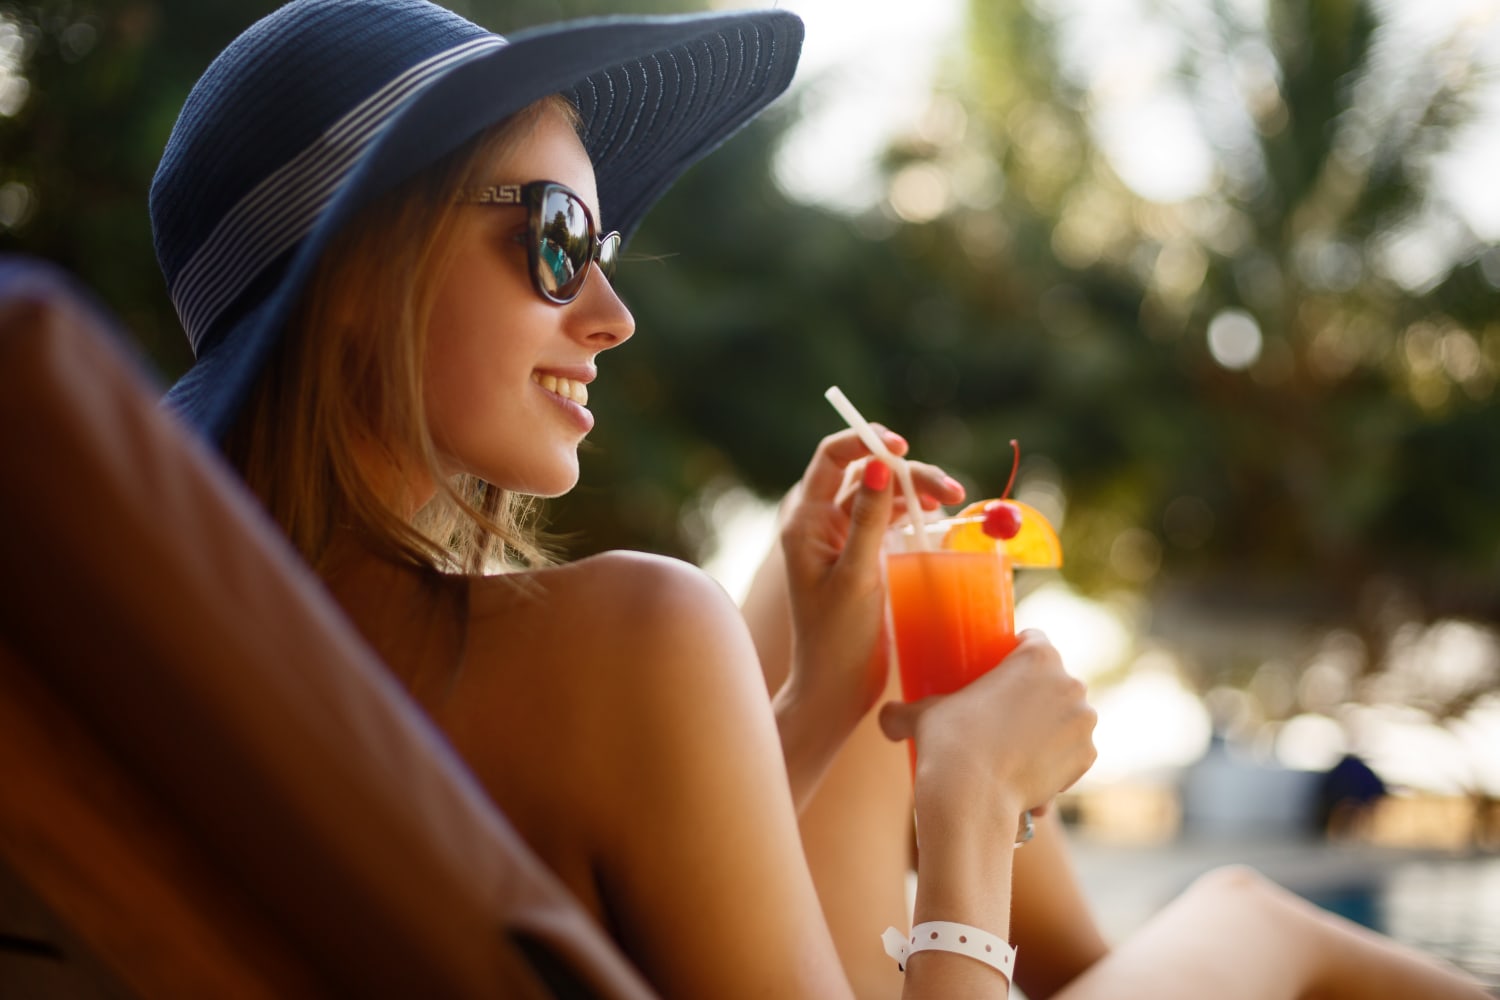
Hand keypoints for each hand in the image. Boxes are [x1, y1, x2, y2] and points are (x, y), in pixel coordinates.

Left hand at [777, 427, 963, 731]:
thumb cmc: (837, 639)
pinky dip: (913, 510)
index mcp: (805, 522)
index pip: (831, 459)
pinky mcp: (864, 555)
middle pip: (865, 473)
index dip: (864, 442)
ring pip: (882, 494)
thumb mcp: (856, 577)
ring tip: (952, 497)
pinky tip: (937, 513)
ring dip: (916, 488)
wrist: (835, 690)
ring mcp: (843, 538)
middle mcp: (820, 523)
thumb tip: (876, 467)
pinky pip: (889, 518)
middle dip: (906, 470)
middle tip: (949, 488)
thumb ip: (867, 521)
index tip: (901, 446)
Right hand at [878, 631, 1096, 822]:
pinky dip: (1057, 763)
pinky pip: (1072, 754)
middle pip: (1054, 681)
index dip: (1017, 654)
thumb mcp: (921, 716)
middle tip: (1004, 717)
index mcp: (1037, 656)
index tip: (1001, 674)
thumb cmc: (947, 744)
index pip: (1034, 640)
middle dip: (1035, 696)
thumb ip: (902, 712)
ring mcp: (1084, 721)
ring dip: (1049, 730)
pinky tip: (1028, 778)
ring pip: (1066, 719)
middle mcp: (1070, 683)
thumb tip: (886, 720)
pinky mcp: (1088, 757)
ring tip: (1014, 754)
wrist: (973, 797)